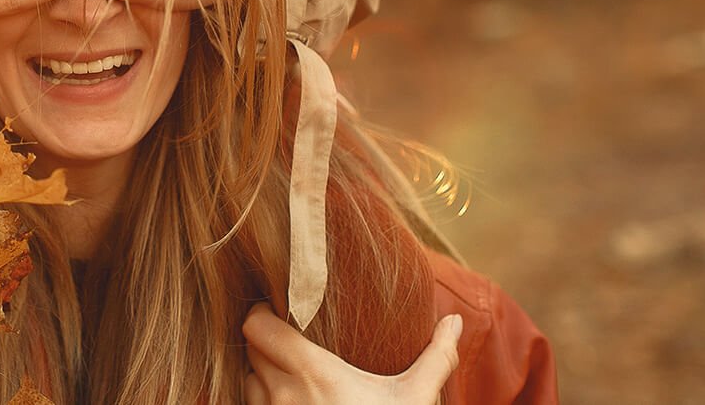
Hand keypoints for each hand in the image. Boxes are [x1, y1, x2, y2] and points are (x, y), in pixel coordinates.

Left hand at [241, 304, 461, 404]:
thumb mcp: (415, 400)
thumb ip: (435, 359)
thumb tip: (455, 321)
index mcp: (314, 374)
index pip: (258, 328)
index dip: (262, 314)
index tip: (277, 309)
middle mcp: (284, 395)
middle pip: (253, 350)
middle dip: (268, 341)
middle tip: (290, 338)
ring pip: (249, 380)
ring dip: (263, 373)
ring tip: (291, 372)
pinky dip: (264, 399)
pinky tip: (290, 400)